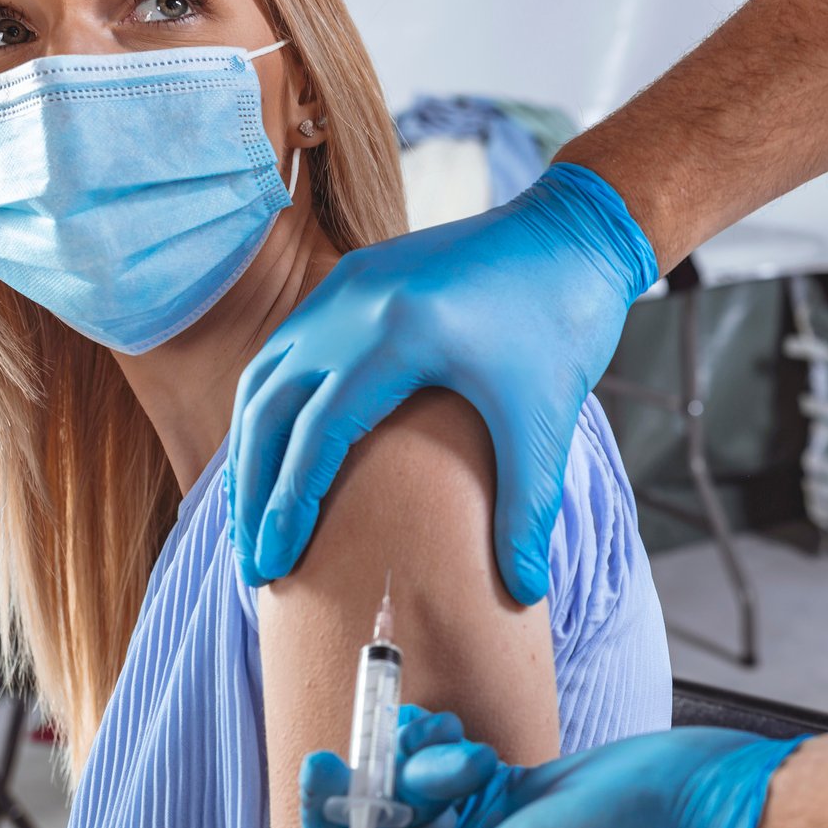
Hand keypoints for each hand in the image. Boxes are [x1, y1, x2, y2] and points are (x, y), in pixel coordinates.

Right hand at [231, 162, 657, 602]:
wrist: (576, 232)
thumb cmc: (565, 323)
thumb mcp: (546, 420)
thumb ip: (528, 511)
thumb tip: (524, 594)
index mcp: (398, 333)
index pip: (315, 433)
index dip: (288, 506)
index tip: (273, 566)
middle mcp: (355, 303)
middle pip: (268, 407)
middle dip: (252, 490)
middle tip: (253, 564)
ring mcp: (347, 285)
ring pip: (266, 375)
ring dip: (250, 448)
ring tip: (252, 519)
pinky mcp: (354, 277)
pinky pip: (288, 347)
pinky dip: (270, 405)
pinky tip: (277, 452)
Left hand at [292, 725, 804, 827]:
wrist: (696, 820)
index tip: (313, 776)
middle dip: (372, 792)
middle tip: (351, 745)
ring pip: (420, 797)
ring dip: (425, 766)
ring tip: (465, 757)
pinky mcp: (524, 798)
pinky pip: (459, 770)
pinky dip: (454, 751)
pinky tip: (472, 744)